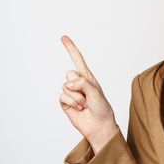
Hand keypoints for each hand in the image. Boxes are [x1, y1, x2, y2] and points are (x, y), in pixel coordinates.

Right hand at [59, 35, 117, 152]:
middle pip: (70, 74)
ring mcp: (70, 92)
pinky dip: (72, 103)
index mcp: (88, 77)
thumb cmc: (101, 108)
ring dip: (77, 97)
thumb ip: (83, 84)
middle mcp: (78, 83)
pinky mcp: (65, 102)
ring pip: (66, 87)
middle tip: (88, 97)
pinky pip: (62, 96)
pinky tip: (79, 108)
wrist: (98, 125)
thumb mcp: (96, 92)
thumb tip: (67, 83)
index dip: (70, 48)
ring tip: (85, 104)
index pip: (78, 59)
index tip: (63, 37)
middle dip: (79, 85)